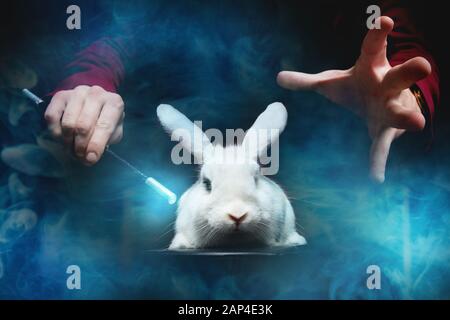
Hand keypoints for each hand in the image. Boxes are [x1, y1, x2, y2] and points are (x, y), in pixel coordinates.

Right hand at [44, 85, 124, 164]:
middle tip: (80, 155)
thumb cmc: (106, 120)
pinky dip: (55, 132)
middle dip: (81, 146)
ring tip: (72, 148)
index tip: (90, 159)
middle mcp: (96, 93)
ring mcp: (77, 92)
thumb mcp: (114, 132)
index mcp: (114, 103)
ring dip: (68, 142)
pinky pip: (52, 117)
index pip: (104, 126)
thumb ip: (104, 143)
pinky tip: (62, 137)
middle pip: (83, 126)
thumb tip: (89, 157)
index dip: (96, 145)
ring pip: (67, 123)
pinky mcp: (60, 95)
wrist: (94, 103)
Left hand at [277, 16, 430, 182]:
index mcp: (370, 68)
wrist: (379, 106)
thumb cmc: (356, 88)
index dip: (378, 34)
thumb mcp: (330, 83)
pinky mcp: (386, 130)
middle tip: (423, 65)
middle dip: (411, 71)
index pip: (374, 47)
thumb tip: (277, 76)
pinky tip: (375, 177)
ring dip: (408, 117)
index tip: (384, 20)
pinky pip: (383, 145)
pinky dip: (378, 160)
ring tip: (416, 122)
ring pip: (401, 111)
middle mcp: (386, 85)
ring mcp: (390, 108)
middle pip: (399, 76)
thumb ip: (306, 81)